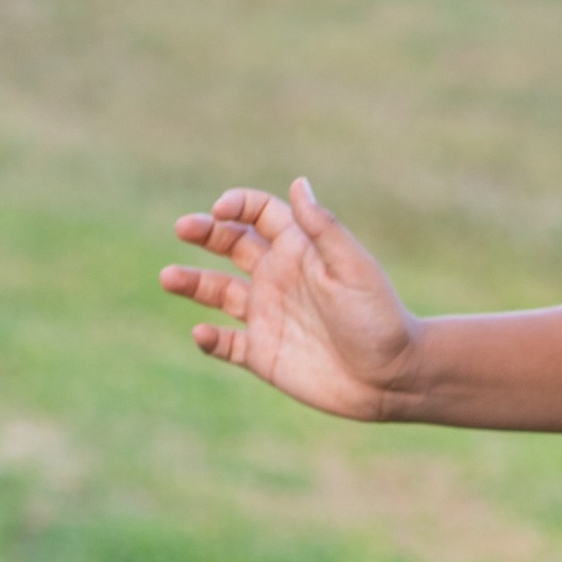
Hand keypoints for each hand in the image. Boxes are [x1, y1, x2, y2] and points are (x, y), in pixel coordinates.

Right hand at [159, 182, 417, 421]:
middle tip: (184, 228)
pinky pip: (225, 343)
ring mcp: (267, 315)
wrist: (392, 378)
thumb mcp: (352, 269)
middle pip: (230, 244)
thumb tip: (298, 183)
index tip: (221, 210)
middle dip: (204, 232)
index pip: (259, 214)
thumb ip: (323, 229)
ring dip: (192, 282)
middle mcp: (279, 278)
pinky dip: (209, 339)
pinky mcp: (262, 353)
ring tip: (168, 278)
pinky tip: (203, 334)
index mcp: (300, 251)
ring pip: (217, 291)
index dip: (237, 205)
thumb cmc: (378, 319)